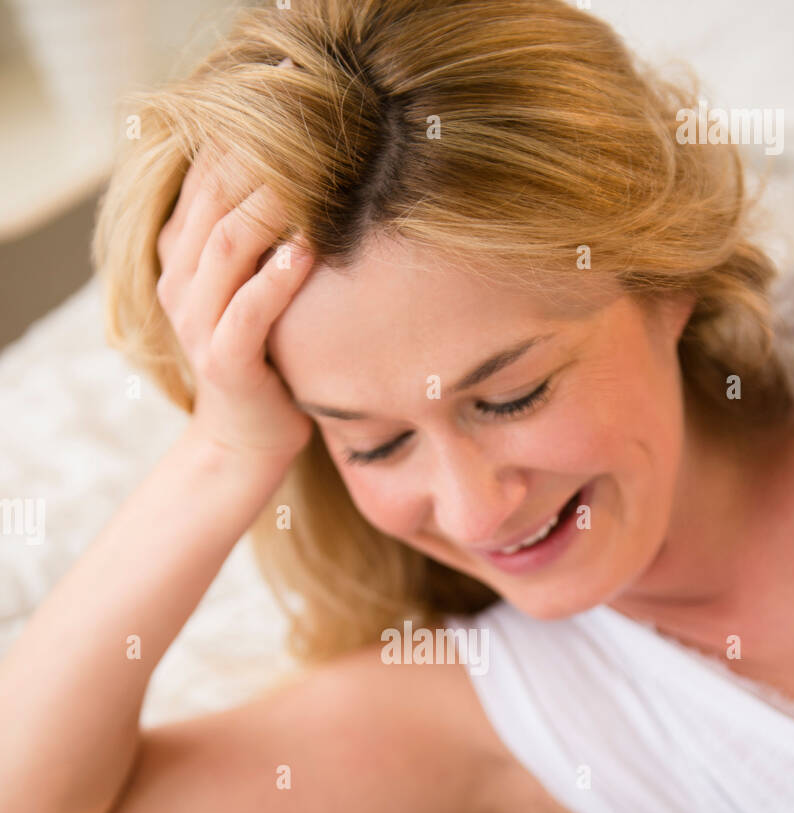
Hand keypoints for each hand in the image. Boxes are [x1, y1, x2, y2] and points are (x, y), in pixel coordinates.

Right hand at [156, 149, 315, 473]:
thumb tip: (307, 165)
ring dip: (276, 203)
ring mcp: (195, 320)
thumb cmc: (266, 354)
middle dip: (266, 157)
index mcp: (180, 253)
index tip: (300, 100)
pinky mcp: (224, 359)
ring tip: (320, 176)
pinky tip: (311, 247)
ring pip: (229, 242)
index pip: (206, 173)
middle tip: (320, 127)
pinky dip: (280, 274)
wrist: (247, 438)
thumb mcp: (254, 285)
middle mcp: (178, 280)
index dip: (246, 133)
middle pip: (216, 195)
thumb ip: (259, 235)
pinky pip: (250, 306)